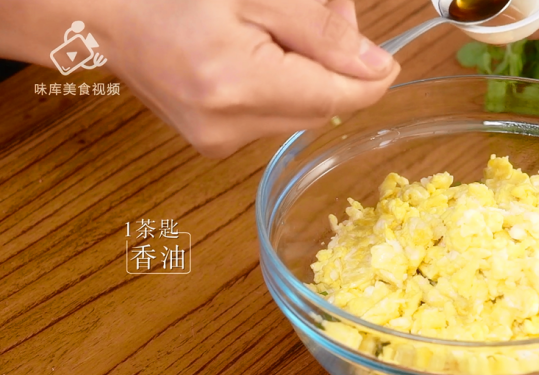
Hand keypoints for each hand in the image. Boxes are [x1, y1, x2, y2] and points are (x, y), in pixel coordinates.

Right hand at [98, 0, 399, 157]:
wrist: (106, 18)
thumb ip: (323, 32)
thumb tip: (376, 67)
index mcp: (239, 84)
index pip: (338, 98)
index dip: (371, 78)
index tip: (386, 58)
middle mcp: (229, 126)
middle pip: (322, 108)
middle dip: (335, 68)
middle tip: (324, 18)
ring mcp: (219, 142)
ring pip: (299, 116)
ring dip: (307, 78)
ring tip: (281, 35)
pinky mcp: (215, 145)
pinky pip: (271, 121)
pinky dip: (280, 91)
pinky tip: (259, 60)